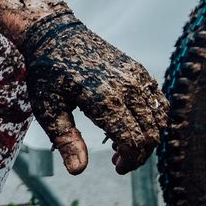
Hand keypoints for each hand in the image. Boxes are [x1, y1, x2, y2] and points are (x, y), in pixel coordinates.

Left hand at [22, 8, 167, 174]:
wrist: (53, 34)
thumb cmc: (46, 73)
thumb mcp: (47, 109)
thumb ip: (66, 140)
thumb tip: (78, 171)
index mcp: (103, 99)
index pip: (134, 141)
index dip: (130, 161)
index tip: (117, 167)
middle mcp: (126, 87)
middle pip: (150, 133)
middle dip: (139, 153)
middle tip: (118, 159)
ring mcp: (136, 76)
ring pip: (159, 118)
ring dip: (148, 136)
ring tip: (124, 143)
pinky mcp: (139, 69)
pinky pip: (158, 100)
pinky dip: (153, 117)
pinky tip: (131, 122)